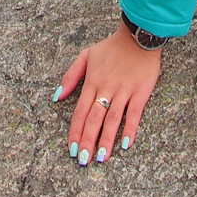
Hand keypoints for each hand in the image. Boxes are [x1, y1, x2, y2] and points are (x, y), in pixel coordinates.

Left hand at [54, 22, 161, 165]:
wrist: (138, 37)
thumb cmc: (112, 47)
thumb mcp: (86, 55)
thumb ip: (70, 76)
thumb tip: (57, 97)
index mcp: (92, 81)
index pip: (80, 111)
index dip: (75, 131)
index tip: (72, 149)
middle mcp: (106, 88)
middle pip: (94, 119)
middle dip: (87, 141)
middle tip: (83, 160)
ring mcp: (124, 90)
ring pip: (112, 119)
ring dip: (106, 140)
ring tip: (101, 158)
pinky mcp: (140, 91)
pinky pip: (134, 113)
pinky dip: (130, 128)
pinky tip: (126, 143)